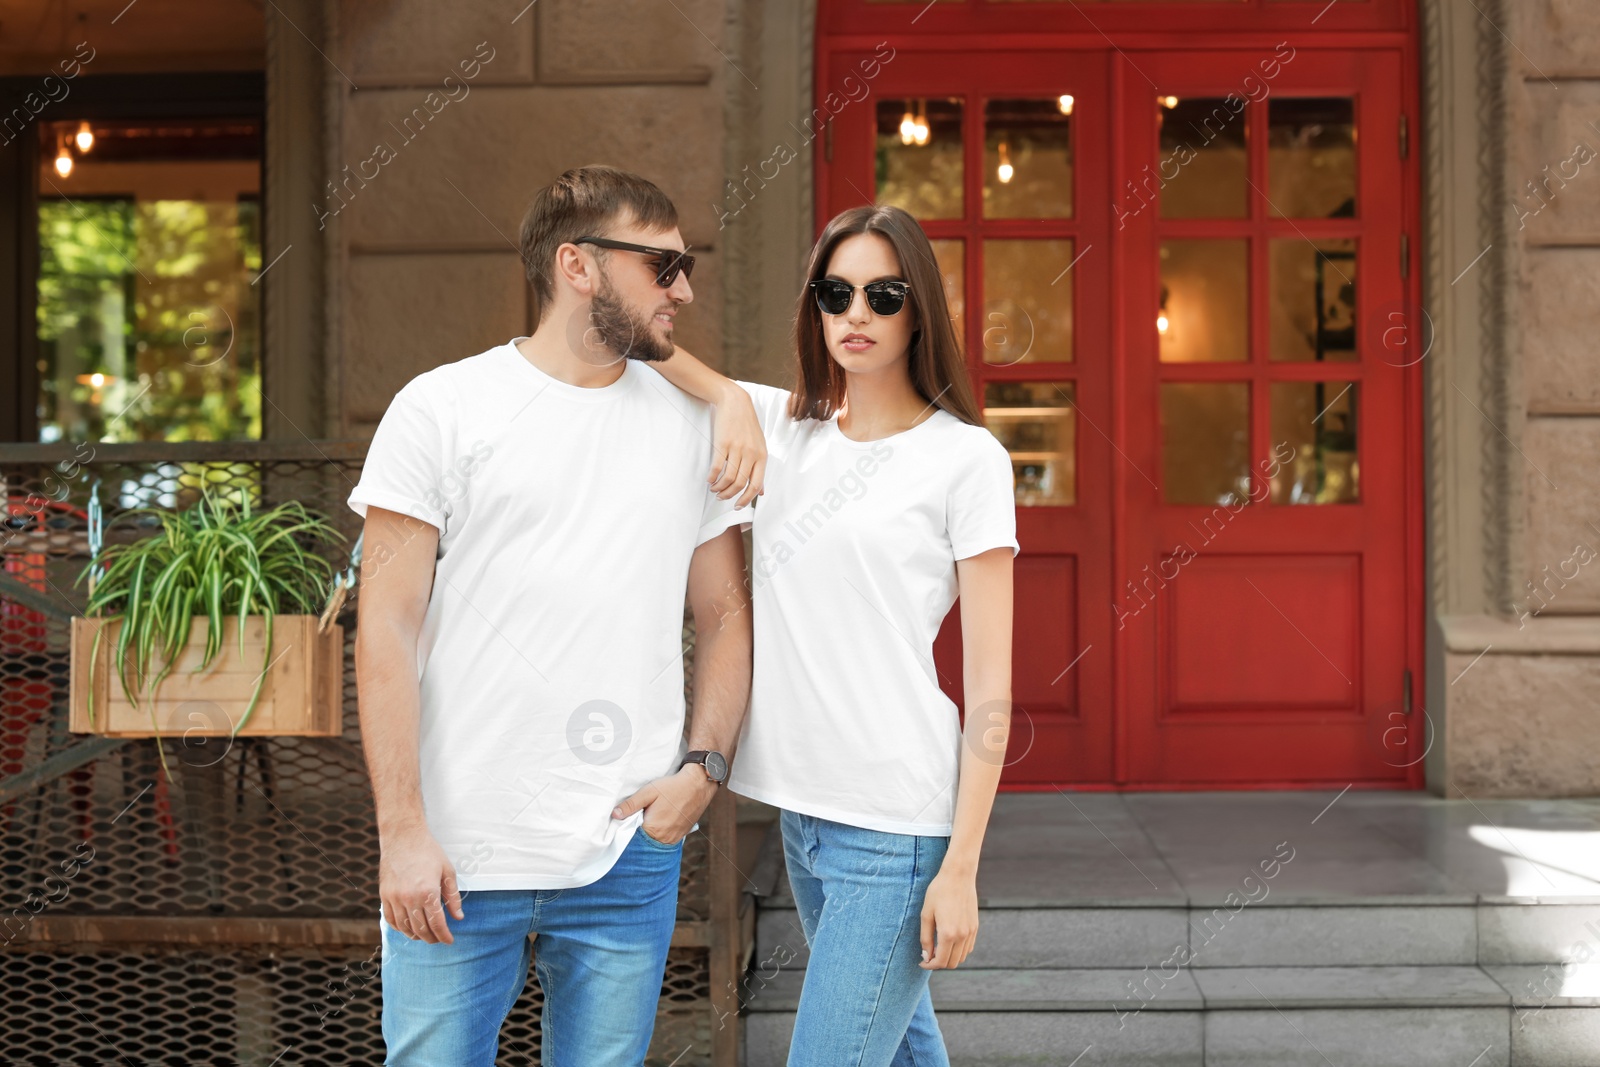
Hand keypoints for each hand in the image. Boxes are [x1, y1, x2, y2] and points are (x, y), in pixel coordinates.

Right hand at [379, 821, 463, 943]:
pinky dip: (400, 928)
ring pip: (405, 928)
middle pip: (421, 929)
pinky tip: (408, 928)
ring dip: (416, 935)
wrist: (403, 837)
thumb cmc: (429, 852)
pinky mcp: (384, 895)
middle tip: (439, 939)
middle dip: (432, 938)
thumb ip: (453, 897)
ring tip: (425, 935)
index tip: (449, 941)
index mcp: (428, 892)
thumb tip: (458, 917)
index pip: (437, 924)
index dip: (444, 936)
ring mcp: (394, 898)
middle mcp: (409, 898)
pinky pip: (390, 920)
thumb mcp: (447, 872)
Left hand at [611, 765, 716, 843]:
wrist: (698, 784)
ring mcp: (675, 838)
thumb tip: (614, 815)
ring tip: (651, 816)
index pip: (633, 837)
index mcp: (654, 829)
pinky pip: (666, 839)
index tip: (626, 820)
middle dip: (638, 831)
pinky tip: (661, 819)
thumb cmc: (673, 787)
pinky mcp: (681, 835)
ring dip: (650, 832)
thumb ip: (631, 805)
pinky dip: (660, 832)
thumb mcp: (648, 792)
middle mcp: (665, 838)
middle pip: (644, 840)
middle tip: (640, 815)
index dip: (628, 828)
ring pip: (655, 840)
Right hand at [709, 382, 765, 507]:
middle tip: (721, 497)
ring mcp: (737, 448)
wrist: (735, 402)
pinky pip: (717, 466)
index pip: (755, 485)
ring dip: (720, 487)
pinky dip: (712, 477)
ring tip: (715, 489)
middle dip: (729, 495)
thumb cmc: (747, 425)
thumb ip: (759, 469)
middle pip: (740, 483)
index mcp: (762, 456)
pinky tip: (710, 479)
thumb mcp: (759, 446)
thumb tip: (760, 491)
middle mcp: (751, 453)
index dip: (746, 499)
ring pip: (728, 477)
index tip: (737, 506)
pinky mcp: (723, 443)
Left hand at [919, 868, 977, 968]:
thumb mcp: (926, 914)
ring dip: (949, 958)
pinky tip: (949, 942)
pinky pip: (968, 948)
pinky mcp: (975, 927)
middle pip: (952, 963)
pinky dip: (959, 951)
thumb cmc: (938, 892)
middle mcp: (962, 936)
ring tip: (938, 948)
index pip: (940, 961)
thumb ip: (925, 938)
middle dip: (939, 963)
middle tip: (928, 955)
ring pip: (961, 957)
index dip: (929, 965)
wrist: (958, 876)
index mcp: (948, 933)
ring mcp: (971, 932)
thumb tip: (926, 956)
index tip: (922, 962)